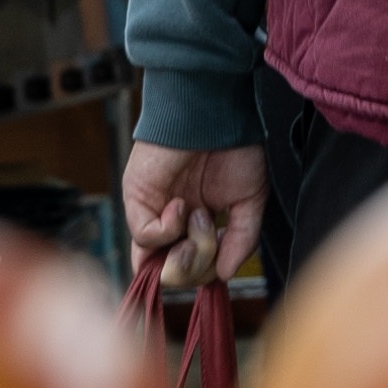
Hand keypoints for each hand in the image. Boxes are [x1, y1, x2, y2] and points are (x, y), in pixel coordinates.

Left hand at [122, 139, 266, 295]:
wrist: (217, 113)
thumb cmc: (235, 147)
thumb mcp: (249, 201)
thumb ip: (241, 240)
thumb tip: (227, 274)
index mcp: (197, 222)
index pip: (191, 267)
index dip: (206, 273)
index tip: (225, 259)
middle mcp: (172, 221)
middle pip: (174, 273)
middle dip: (198, 268)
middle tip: (214, 242)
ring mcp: (153, 210)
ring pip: (156, 261)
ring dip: (186, 252)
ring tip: (203, 219)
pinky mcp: (137, 197)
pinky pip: (146, 236)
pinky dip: (169, 229)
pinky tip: (183, 205)